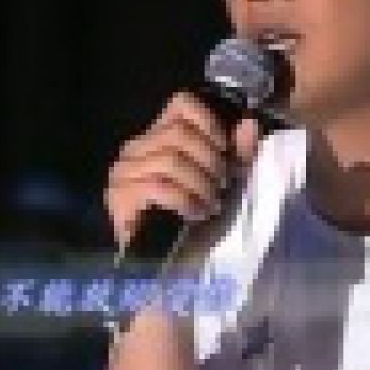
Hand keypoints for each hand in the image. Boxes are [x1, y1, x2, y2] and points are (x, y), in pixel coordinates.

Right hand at [104, 91, 259, 246]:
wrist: (165, 265)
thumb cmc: (194, 219)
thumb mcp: (224, 182)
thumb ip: (237, 154)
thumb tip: (250, 123)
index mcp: (159, 136)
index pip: (181, 103)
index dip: (209, 121)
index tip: (224, 150)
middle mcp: (137, 147)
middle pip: (179, 132)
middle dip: (209, 160)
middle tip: (221, 187)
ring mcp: (123, 170)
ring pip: (170, 158)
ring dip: (200, 184)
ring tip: (211, 205)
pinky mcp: (119, 195)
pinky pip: (157, 185)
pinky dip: (184, 200)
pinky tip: (194, 214)